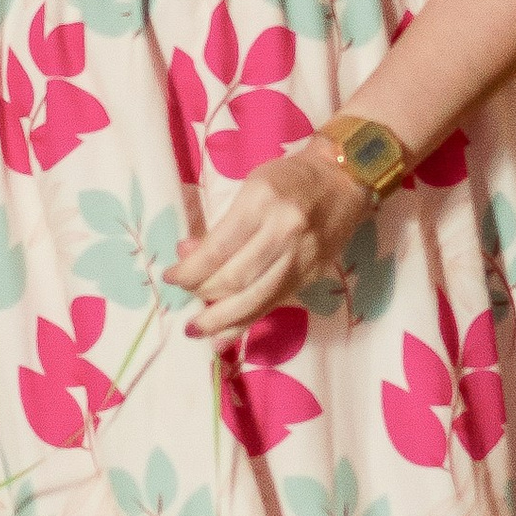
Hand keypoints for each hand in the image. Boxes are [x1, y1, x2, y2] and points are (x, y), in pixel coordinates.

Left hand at [167, 139, 372, 338]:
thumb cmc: (290, 178)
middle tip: (185, 299)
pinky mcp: (312, 275)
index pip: (218, 249)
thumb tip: (186, 254)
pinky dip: (246, 323)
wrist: (344, 180)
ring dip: (221, 319)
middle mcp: (284, 232)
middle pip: (235, 279)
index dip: (190, 270)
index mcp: (262, 202)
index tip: (171, 277)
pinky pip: (274, 304)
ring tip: (197, 330)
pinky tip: (225, 336)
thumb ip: (221, 225)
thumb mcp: (250, 188)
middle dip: (203, 294)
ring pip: (254, 299)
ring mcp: (301, 258)